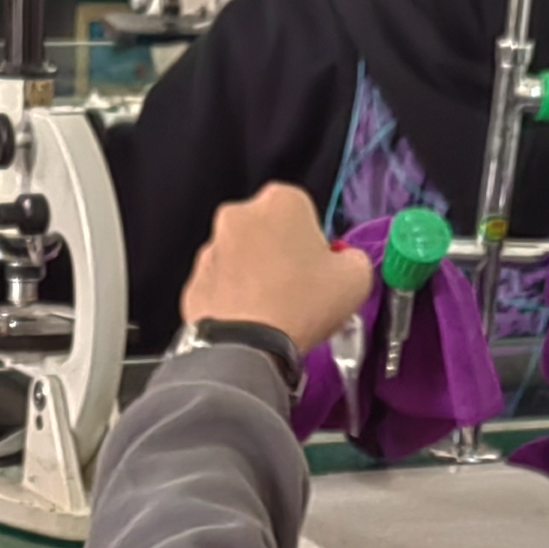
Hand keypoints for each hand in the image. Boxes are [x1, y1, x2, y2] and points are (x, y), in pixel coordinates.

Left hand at [180, 184, 373, 356]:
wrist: (246, 347)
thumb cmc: (303, 304)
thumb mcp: (356, 278)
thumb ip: (354, 258)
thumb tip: (344, 260)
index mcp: (280, 200)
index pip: (303, 211)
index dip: (313, 241)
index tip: (317, 269)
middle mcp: (238, 213)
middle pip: (267, 230)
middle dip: (279, 252)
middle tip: (295, 289)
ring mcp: (209, 248)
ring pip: (240, 257)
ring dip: (253, 275)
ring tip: (270, 311)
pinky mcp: (192, 281)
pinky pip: (219, 286)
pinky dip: (231, 298)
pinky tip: (246, 321)